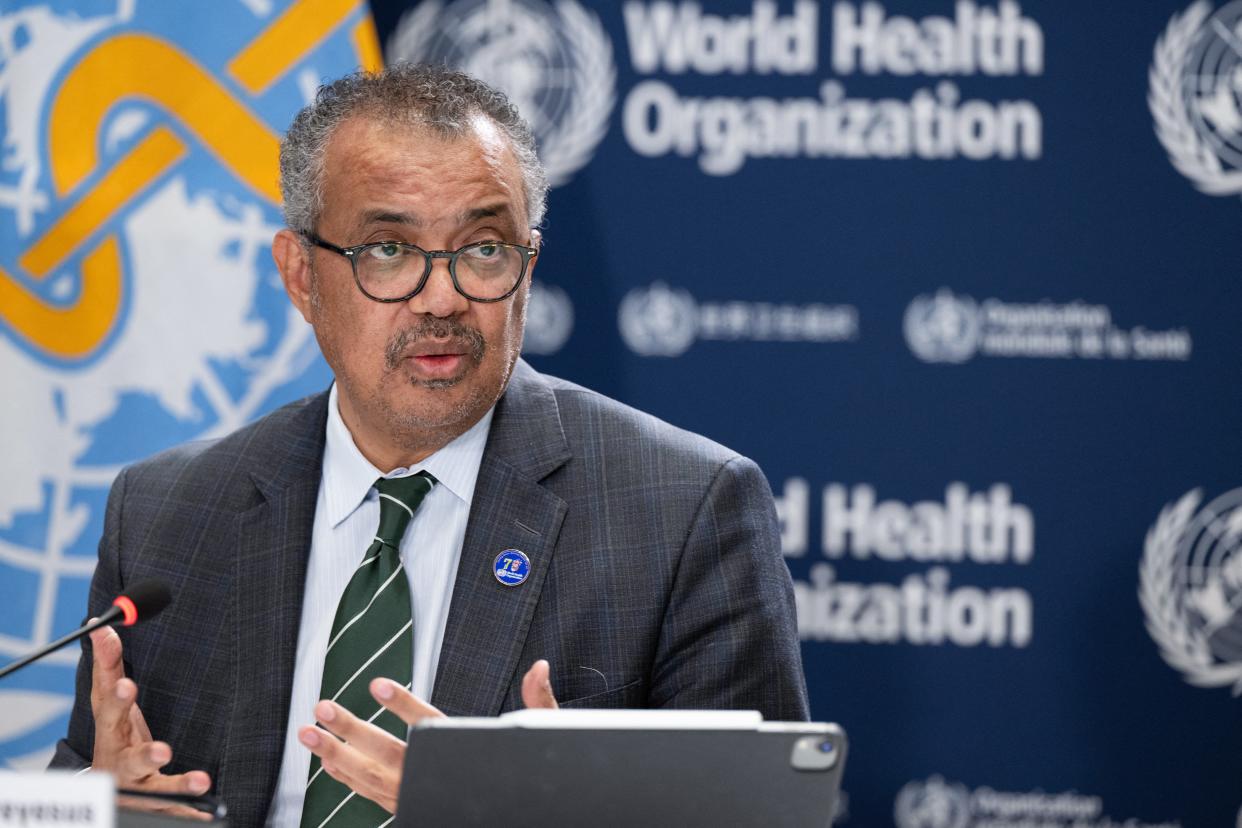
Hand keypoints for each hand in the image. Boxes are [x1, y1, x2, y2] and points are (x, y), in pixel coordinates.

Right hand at [87, 623, 212, 816]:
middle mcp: (120, 760)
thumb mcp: (110, 702)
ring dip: (172, 779)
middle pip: (128, 754)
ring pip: (153, 786)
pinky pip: (173, 809)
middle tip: (155, 738)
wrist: (109, 789)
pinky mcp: (155, 802)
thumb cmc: (115, 735)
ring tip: (192, 774)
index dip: (116, 695)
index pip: (109, 708)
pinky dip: (188, 809)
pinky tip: (206, 812)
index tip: (126, 683)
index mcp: (111, 731)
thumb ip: (109, 665)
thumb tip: (103, 626)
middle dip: (141, 747)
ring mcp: (137, 784)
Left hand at [299, 659, 558, 812]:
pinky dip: (345, 778)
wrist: (518, 817)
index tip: (378, 685)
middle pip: (389, 756)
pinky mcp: (406, 808)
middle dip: (352, 732)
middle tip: (324, 709)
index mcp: (465, 757)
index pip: (432, 729)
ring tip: (309, 732)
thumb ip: (537, 701)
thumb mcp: (540, 734)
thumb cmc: (524, 781)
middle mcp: (434, 782)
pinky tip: (327, 761)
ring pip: (370, 780)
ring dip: (335, 756)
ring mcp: (416, 799)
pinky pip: (369, 796)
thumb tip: (540, 666)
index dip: (404, 706)